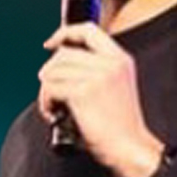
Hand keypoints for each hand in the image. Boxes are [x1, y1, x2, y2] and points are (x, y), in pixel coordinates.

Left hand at [39, 22, 165, 176]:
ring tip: (54, 107)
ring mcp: (97, 76)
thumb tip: (61, 63)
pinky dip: (46, 102)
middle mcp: (110, 63)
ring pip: (53, 71)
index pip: (88, 30)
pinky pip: (50, 88)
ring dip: (46, 91)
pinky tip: (54, 114)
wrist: (130, 147)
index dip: (64, 33)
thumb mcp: (117, 87)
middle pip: (64, 53)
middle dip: (50, 72)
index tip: (50, 44)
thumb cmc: (121, 126)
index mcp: (120, 59)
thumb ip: (98, 69)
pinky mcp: (83, 92)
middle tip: (51, 92)